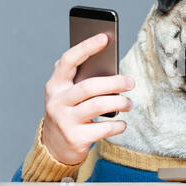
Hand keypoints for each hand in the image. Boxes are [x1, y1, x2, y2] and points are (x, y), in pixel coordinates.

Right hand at [41, 33, 134, 164]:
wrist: (55, 148)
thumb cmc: (70, 113)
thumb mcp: (69, 95)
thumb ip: (82, 80)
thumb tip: (110, 65)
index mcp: (55, 85)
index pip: (68, 61)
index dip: (86, 47)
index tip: (104, 37)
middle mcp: (57, 102)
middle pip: (89, 86)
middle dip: (115, 82)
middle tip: (131, 83)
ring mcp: (64, 121)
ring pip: (98, 106)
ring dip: (120, 103)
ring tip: (129, 104)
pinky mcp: (75, 138)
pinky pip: (104, 128)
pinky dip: (118, 125)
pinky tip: (122, 124)